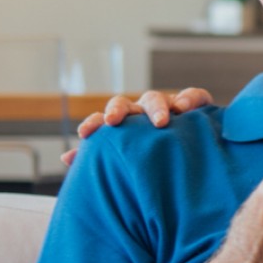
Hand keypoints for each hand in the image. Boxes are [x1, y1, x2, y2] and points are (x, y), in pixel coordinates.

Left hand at [62, 87, 213, 164]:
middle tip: (113, 122)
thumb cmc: (156, 165)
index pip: (104, 120)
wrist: (195, 167)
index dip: (94, 123)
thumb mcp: (129, 166)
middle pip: (126, 103)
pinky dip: (190, 98)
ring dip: (156, 107)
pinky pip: (194, 96)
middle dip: (118, 110)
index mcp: (125, 127)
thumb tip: (66, 159)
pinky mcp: (196, 108)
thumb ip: (100, 161)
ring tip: (161, 121)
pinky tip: (185, 109)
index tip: (84, 134)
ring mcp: (169, 109)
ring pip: (156, 98)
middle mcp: (142, 115)